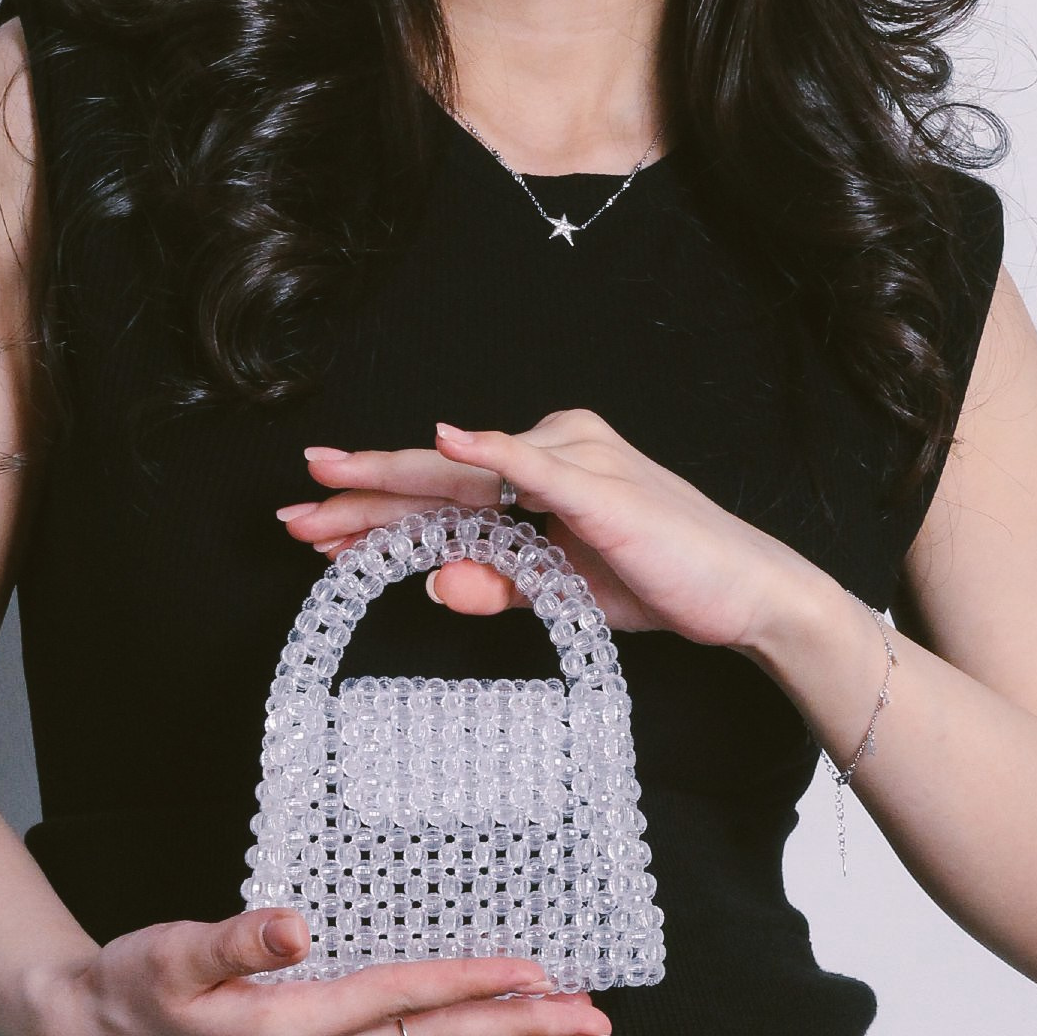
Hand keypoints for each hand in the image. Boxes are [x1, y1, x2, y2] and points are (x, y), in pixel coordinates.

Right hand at [30, 906, 615, 1035]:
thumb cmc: (129, 988)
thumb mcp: (170, 955)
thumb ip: (234, 938)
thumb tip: (296, 923)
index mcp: (291, 1029)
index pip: (404, 999)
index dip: (474, 983)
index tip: (539, 974)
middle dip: (523, 1030)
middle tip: (600, 1023)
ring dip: (498, 1032)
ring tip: (565, 1020)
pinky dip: (452, 1029)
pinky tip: (478, 1018)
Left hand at [276, 409, 825, 655]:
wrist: (744, 594)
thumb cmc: (662, 582)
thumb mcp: (560, 593)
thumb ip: (496, 585)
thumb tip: (429, 583)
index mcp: (541, 473)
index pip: (443, 495)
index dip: (375, 511)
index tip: (314, 528)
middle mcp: (553, 451)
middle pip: (439, 479)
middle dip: (361, 498)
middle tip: (291, 512)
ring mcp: (577, 461)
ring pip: (468, 476)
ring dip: (396, 488)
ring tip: (330, 495)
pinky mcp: (602, 485)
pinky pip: (536, 466)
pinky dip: (490, 452)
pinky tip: (446, 442)